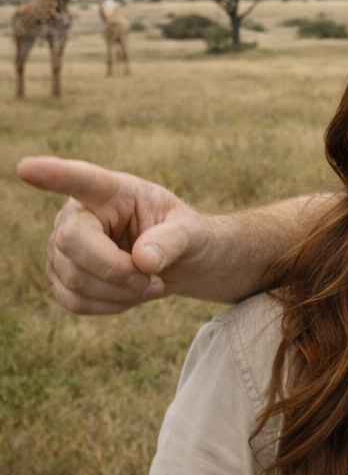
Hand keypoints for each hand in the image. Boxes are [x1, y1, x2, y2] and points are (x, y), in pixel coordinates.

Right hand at [17, 156, 209, 314]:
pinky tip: (132, 295)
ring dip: (120, 293)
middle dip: (116, 270)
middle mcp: (77, 214)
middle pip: (71, 242)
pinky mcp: (61, 275)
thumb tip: (144, 260)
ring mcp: (61, 246)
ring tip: (151, 285)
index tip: (27, 168)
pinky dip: (110, 306)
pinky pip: (75, 301)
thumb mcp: (192, 231)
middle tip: (153, 278)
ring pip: (73, 278)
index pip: (80, 180)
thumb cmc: (182, 236)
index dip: (54, 175)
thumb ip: (173, 240)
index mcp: (110, 191)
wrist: (177, 262)